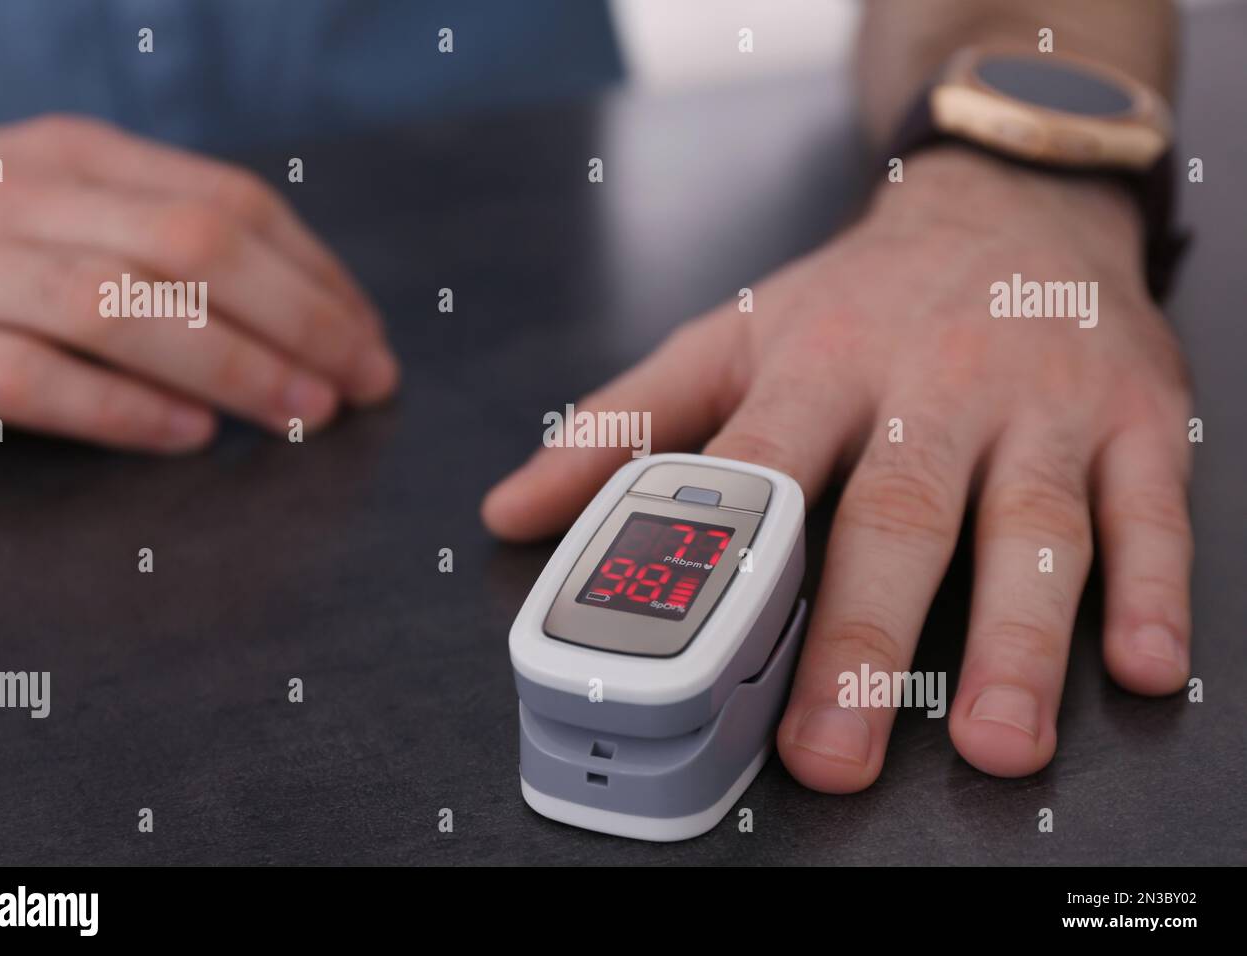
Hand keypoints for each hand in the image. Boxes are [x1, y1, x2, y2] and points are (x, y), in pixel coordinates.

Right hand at [0, 114, 397, 451]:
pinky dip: (115, 409)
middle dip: (301, 321)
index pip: (232, 202)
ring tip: (304, 419)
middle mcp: (23, 194)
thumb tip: (304, 314)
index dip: (319, 275)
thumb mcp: (59, 208)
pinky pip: (24, 375)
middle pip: (195, 246)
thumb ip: (156, 236)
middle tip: (364, 387)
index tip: (371, 339)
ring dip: (232, 367)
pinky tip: (186, 442)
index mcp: (76, 156)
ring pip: (120, 304)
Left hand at [482, 146, 1192, 790]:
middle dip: (863, 643)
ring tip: (995, 738)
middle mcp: (930, 384)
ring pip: (1030, 525)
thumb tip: (509, 512)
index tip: (703, 675)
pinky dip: (1154, 590)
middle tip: (833, 755)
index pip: (763, 472)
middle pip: (894, 517)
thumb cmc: (856, 295)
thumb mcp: (726, 338)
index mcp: (816, 367)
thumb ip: (621, 426)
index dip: (731, 572)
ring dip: (1015, 637)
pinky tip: (1143, 667)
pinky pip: (1149, 509)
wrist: (1004, 202)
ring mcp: (1039, 402)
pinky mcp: (1135, 419)